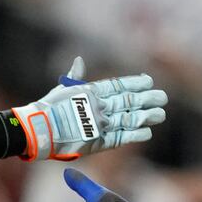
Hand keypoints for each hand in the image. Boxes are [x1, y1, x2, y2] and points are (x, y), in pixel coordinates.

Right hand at [9, 57, 166, 161]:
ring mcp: (100, 124)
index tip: (149, 80)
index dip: (135, 83)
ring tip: (161, 114)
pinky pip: (121, 138)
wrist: (37, 131)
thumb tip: (79, 59)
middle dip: (147, 99)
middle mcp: (98, 106)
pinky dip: (135, 135)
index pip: (118, 85)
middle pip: (128, 101)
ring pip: (129, 119)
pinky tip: (147, 132)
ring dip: (147, 116)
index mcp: (90, 91)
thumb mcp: (61, 89)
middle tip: (163, 97)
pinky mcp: (99, 142)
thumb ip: (74, 76)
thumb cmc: (47, 109)